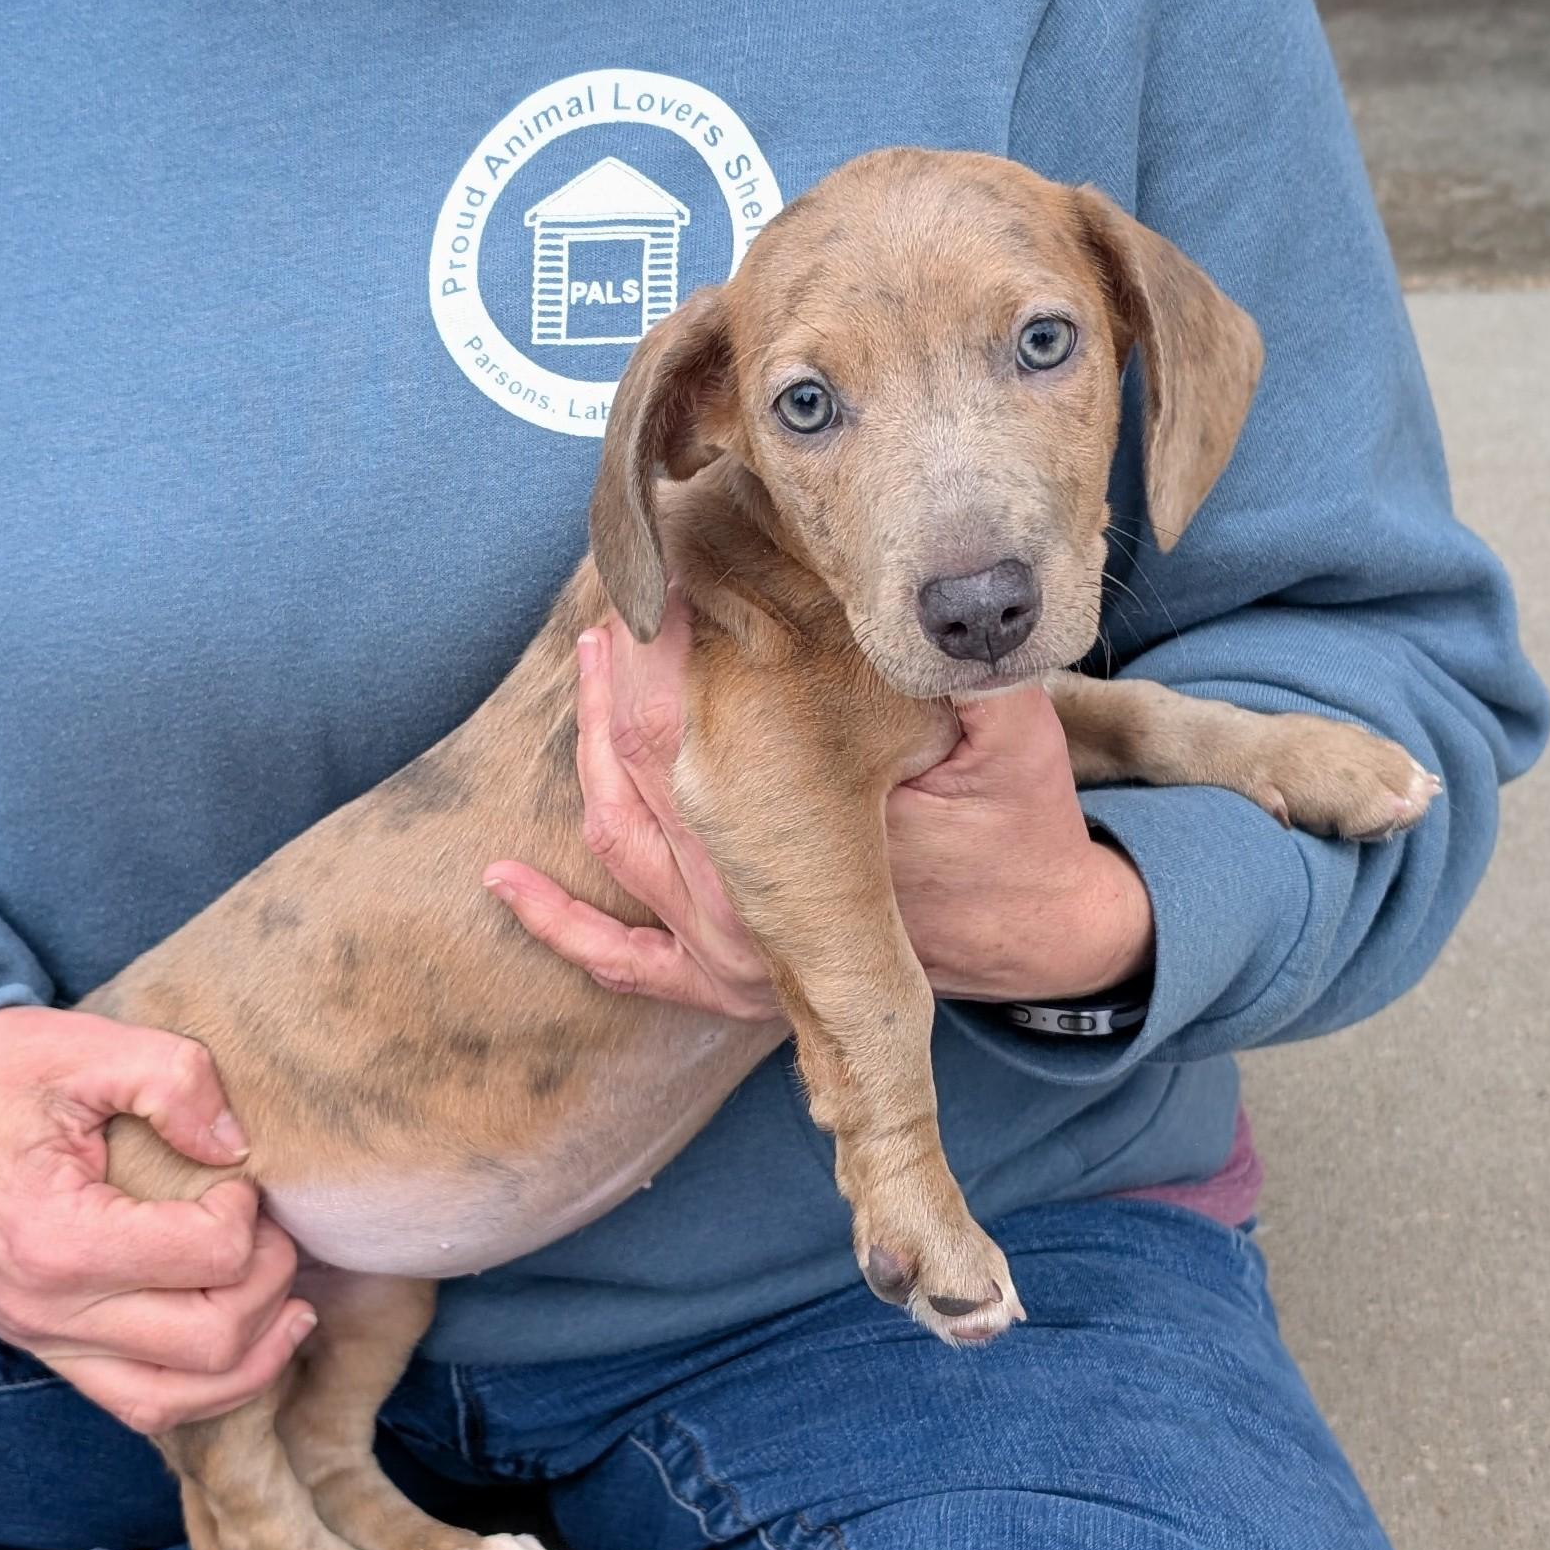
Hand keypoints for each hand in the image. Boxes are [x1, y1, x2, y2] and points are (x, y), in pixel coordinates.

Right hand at [0, 1006, 315, 1433]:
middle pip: (209, 1341)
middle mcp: (51, 1310)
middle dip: (268, 1283)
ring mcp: (45, 1339)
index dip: (248, 1217)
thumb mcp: (84, 1048)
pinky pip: (138, 1402)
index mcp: (61, 1237)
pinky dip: (203, 1388)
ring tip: (292, 1310)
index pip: (209, 1257)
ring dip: (253, 1361)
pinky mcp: (47, 1346)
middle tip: (271, 1232)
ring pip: (176, 1398)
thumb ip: (174, 1079)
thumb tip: (236, 1145)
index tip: (239, 1181)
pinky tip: (245, 1345)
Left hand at [483, 599, 1152, 1014]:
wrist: (1044, 942)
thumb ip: (964, 672)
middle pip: (640, 764)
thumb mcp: (1014, 738)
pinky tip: (505, 880)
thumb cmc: (1024, 833)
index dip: (667, 636)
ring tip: (599, 665)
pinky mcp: (726, 981)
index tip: (663, 568)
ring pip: (617, 833)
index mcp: (811, 826)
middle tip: (628, 600)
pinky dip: (557, 921)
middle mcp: (750, 897)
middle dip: (622, 675)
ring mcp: (731, 949)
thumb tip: (921, 592)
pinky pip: (619, 959)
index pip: (703, 712)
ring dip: (593, 746)